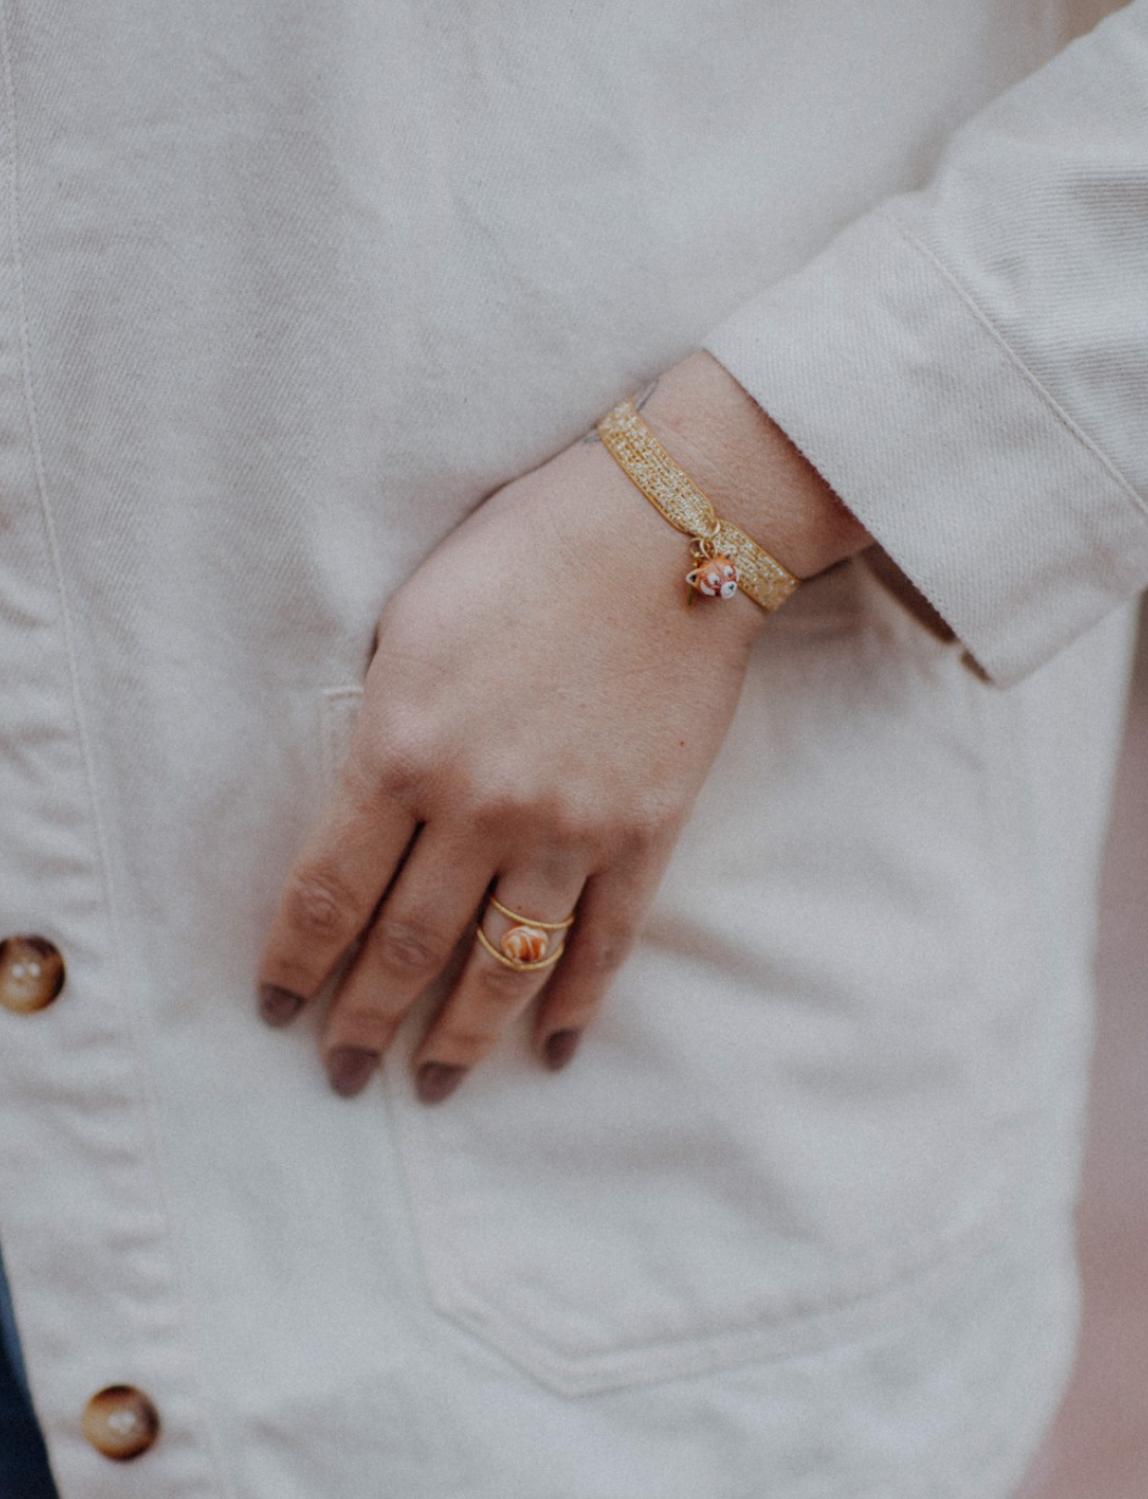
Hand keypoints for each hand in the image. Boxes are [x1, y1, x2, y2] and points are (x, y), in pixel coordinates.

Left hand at [256, 352, 869, 1100]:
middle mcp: (478, 807)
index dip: (295, 962)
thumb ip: (386, 730)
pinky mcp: (644, 834)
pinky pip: (603, 944)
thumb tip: (367, 808)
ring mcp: (568, 830)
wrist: (672, 531)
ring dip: (460, 1038)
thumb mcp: (411, 625)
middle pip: (404, 947)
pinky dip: (574, 1005)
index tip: (276, 1008)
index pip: (327, 892)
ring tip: (433, 1086)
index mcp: (401, 749)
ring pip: (500, 966)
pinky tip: (550, 1051)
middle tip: (343, 1076)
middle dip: (364, 1022)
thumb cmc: (527, 552)